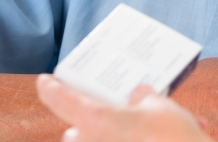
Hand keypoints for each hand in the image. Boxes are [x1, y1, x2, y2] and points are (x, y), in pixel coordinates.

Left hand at [37, 75, 211, 141]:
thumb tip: (139, 96)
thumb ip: (144, 97)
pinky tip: (149, 139)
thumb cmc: (173, 138)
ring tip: (139, 132)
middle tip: (114, 116)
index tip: (45, 81)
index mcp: (96, 121)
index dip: (50, 88)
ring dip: (109, 138)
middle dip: (91, 125)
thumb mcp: (162, 106)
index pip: (61, 100)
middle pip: (75, 132)